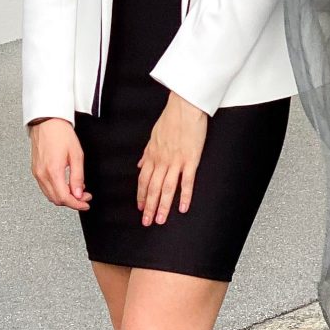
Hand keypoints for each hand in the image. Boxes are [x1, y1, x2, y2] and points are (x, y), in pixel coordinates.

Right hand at [29, 117, 91, 210]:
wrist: (47, 122)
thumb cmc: (60, 133)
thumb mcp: (76, 155)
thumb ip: (77, 177)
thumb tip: (78, 194)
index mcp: (53, 171)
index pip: (64, 198)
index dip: (77, 204)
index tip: (85, 203)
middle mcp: (42, 174)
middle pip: (56, 199)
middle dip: (72, 201)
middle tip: (84, 196)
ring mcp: (37, 173)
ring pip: (50, 195)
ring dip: (63, 196)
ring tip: (76, 190)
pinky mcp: (35, 170)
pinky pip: (45, 187)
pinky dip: (56, 190)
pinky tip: (65, 184)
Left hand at [137, 93, 207, 226]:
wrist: (185, 107)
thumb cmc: (171, 119)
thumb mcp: (154, 136)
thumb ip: (147, 153)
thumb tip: (140, 164)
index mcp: (152, 155)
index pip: (143, 180)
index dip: (140, 195)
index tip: (139, 207)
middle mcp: (161, 160)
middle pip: (152, 188)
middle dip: (148, 207)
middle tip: (146, 222)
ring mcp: (176, 161)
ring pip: (166, 188)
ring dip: (162, 206)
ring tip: (160, 220)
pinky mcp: (190, 160)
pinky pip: (186, 181)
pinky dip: (184, 196)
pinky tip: (183, 208)